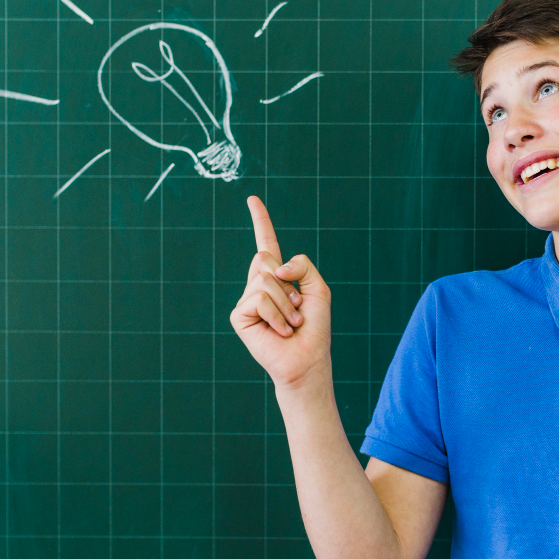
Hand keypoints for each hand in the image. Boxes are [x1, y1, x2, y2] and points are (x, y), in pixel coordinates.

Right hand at [229, 196, 331, 387]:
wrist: (308, 359)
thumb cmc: (314, 328)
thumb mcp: (318, 289)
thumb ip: (303, 266)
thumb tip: (274, 267)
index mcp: (278, 277)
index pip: (266, 244)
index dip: (261, 222)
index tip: (252, 200)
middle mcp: (258, 285)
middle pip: (266, 259)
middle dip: (288, 283)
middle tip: (297, 309)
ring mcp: (247, 300)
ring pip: (265, 279)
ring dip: (287, 304)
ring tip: (291, 324)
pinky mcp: (240, 316)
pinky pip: (259, 298)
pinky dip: (277, 315)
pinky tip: (280, 331)